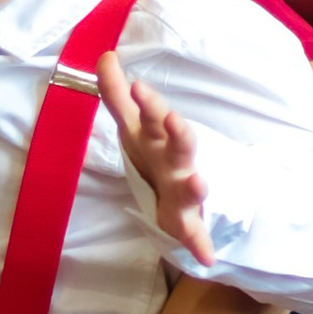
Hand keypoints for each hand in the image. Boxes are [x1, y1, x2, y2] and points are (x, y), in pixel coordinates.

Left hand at [98, 50, 215, 268]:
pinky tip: (208, 259)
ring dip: (196, 185)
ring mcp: (183, 191)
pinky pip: (195, 234)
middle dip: (177, 133)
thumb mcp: (132, 126)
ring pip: (191, 186)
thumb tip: (104, 54)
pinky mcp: (185, 221)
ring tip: (201, 184)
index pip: (150, 117)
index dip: (144, 103)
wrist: (180, 193)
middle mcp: (175, 162)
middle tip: (172, 120)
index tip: (136, 86)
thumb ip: (116, 93)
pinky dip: (202, 245)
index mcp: (158, 139)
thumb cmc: (154, 154)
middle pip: (178, 145)